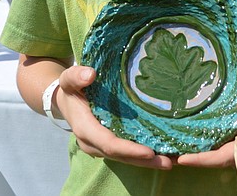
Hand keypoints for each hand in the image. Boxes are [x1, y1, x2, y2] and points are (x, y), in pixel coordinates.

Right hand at [56, 66, 173, 169]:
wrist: (65, 101)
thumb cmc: (71, 89)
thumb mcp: (69, 79)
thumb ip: (77, 76)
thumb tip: (90, 74)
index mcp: (85, 129)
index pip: (109, 144)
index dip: (129, 149)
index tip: (149, 151)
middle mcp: (93, 144)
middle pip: (121, 156)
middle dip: (144, 161)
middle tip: (169, 162)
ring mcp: (101, 148)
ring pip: (126, 159)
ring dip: (148, 162)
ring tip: (171, 162)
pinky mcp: (109, 146)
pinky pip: (127, 154)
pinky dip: (144, 157)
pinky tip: (164, 156)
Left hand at [176, 87, 236, 176]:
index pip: (223, 157)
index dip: (201, 159)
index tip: (180, 158)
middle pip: (219, 161)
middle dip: (197, 156)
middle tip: (169, 148)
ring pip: (222, 161)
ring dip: (204, 154)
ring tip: (178, 144)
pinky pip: (228, 159)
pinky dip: (214, 152)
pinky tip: (198, 142)